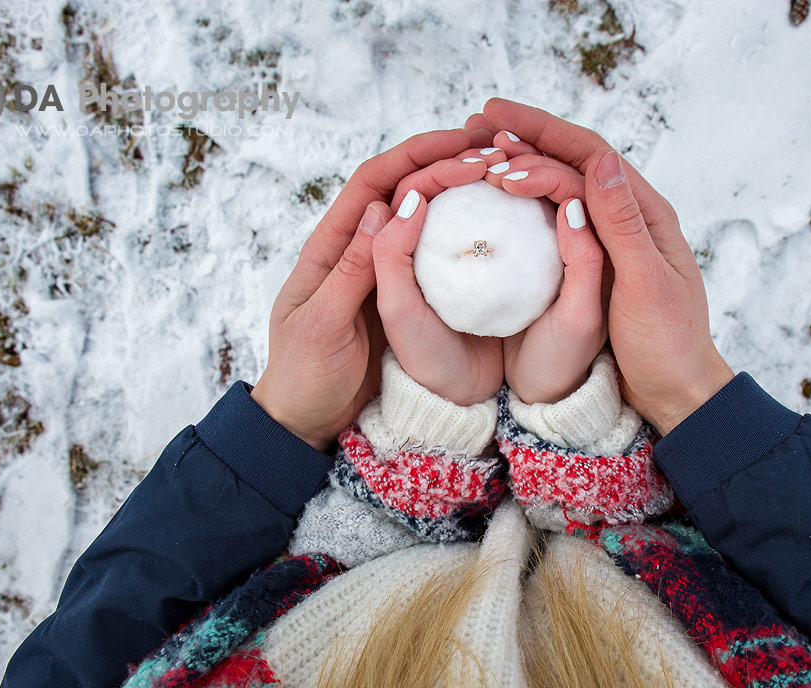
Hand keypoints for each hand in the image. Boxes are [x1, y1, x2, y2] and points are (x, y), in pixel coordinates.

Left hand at [251, 128, 492, 451]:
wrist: (305, 423)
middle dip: (445, 163)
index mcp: (330, 248)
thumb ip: (353, 269)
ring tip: (504, 179)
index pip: (373, 183)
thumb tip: (388, 207)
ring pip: (423, 219)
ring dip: (458, 194)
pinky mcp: (401, 299)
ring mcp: (381, 274)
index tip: (459, 141)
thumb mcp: (326, 325)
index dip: (414, 155)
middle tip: (496, 154)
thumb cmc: (305, 377)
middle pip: (403, 190)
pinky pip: (433, 256)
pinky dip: (461, 236)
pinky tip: (496, 231)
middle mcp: (357, 251)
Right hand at [468, 100, 734, 434]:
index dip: (543, 132)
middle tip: (475, 124)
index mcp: (646, 215)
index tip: (496, 120)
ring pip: (564, 185)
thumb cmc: (667, 345)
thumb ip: (621, 225)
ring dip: (524, 162)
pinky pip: (559, 216)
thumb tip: (599, 162)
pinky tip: (500, 197)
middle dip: (527, 137)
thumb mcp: (644, 285)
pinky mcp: (598, 262)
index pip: (590, 155)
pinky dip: (528, 199)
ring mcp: (612, 239)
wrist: (676, 393)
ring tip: (478, 150)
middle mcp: (629, 218)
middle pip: (574, 161)